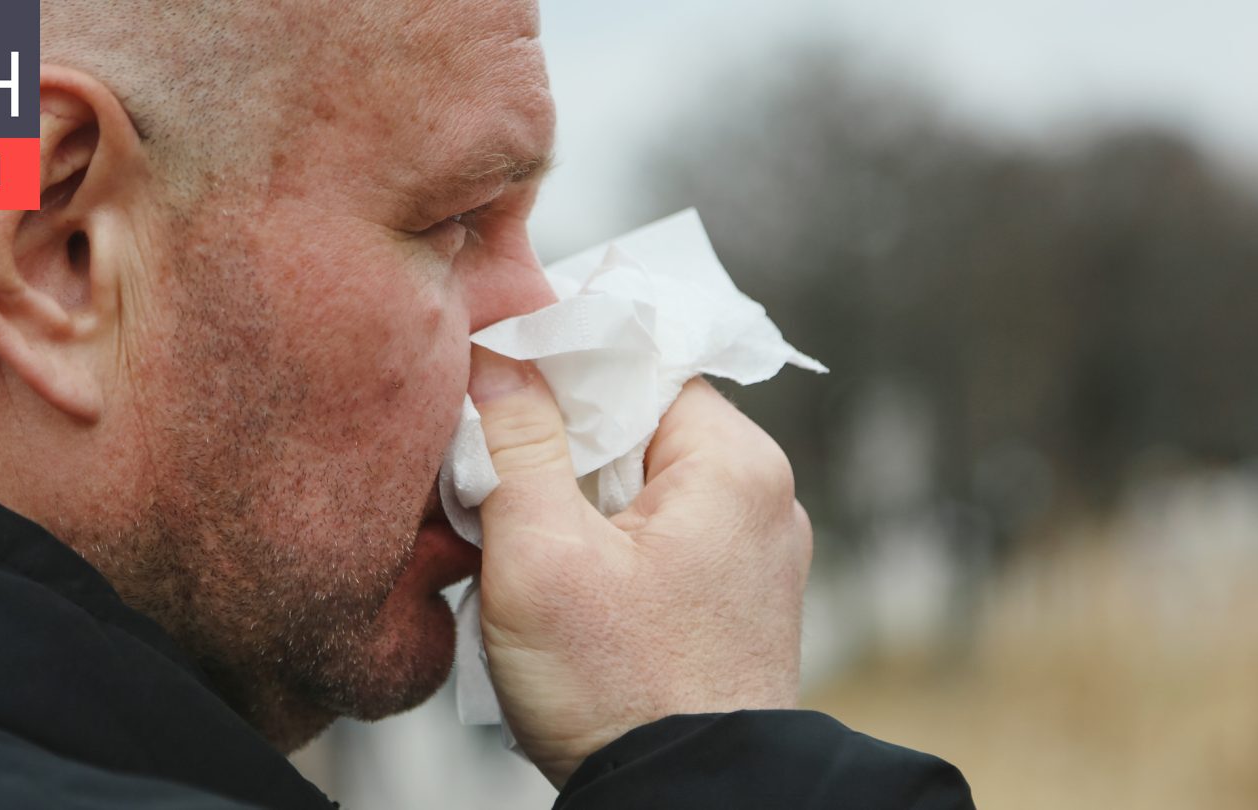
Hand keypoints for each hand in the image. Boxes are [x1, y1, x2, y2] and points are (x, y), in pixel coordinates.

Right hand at [469, 346, 811, 786]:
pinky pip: (658, 535)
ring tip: (527, 544)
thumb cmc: (624, 696)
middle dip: (560, 445)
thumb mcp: (542, 557)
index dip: (561, 367)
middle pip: (638, 423)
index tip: (497, 383)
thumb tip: (499, 356)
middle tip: (498, 480)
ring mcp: (752, 552)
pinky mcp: (731, 598)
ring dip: (576, 500)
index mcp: (733, 465)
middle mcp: (760, 498)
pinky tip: (565, 584)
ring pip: (640, 482)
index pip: (640, 363)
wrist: (687, 806)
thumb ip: (516, 442)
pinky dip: (605, 543)